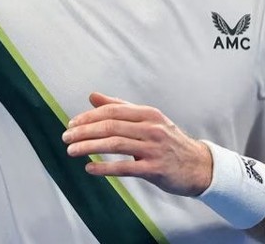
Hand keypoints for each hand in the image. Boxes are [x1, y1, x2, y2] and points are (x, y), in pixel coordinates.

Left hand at [62, 92, 212, 196]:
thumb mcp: (148, 120)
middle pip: (110, 126)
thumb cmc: (169, 141)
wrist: (199, 166)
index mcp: (148, 114)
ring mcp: (154, 149)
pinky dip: (104, 167)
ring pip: (115, 144)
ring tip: (71, 151)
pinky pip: (125, 167)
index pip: (112, 111)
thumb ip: (119, 107)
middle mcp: (151, 128)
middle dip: (84, 132)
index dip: (88, 117)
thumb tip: (92, 96)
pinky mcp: (155, 169)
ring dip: (89, 147)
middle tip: (65, 138)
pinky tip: (89, 168)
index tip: (71, 124)